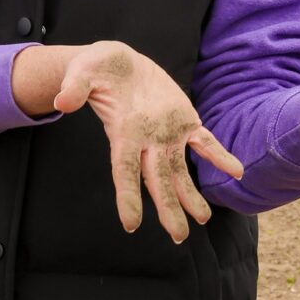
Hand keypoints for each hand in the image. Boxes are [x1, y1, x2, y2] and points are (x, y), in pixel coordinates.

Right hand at [53, 40, 243, 242]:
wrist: (119, 63)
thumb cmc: (96, 69)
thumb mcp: (82, 71)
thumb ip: (75, 86)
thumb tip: (62, 101)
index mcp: (122, 133)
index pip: (124, 171)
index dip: (127, 195)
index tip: (131, 223)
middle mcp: (146, 141)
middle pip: (157, 180)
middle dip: (168, 207)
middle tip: (178, 236)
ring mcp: (166, 133)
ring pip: (180, 170)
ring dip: (191, 194)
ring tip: (203, 218)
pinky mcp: (184, 121)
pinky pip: (204, 142)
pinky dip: (219, 156)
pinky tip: (236, 171)